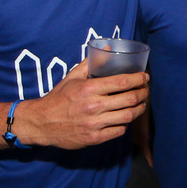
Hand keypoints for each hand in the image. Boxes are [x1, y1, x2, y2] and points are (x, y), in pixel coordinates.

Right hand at [17, 60, 149, 148]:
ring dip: (139, 109)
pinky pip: (118, 131)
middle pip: (129, 99)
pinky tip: (126, 118)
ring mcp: (94, 124)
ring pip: (127, 116)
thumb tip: (108, 49)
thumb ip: (91, 63)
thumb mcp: (72, 77)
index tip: (145, 77)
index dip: (138, 79)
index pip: (122, 81)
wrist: (41, 123)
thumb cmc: (58, 98)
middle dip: (143, 94)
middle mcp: (93, 106)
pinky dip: (125, 124)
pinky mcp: (94, 139)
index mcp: (88, 88)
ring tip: (141, 104)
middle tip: (145, 91)